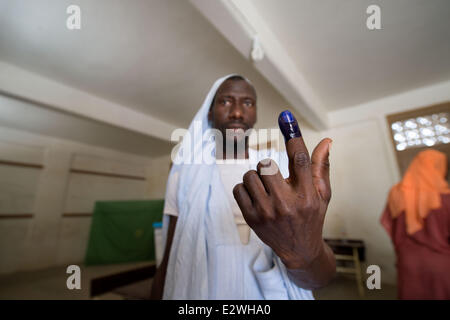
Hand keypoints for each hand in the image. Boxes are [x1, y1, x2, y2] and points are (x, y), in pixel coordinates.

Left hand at [233, 111, 331, 269]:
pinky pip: (239, 188)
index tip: (286, 116)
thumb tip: (326, 141)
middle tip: (275, 178)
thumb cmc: (312, 217)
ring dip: (257, 177)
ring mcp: (267, 213)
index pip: (299, 159)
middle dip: (269, 167)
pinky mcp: (252, 219)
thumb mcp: (322, 194)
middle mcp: (287, 204)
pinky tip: (256, 197)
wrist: (299, 250)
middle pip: (267, 164)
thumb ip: (320, 166)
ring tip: (267, 189)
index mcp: (308, 196)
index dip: (292, 135)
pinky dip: (245, 188)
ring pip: (250, 175)